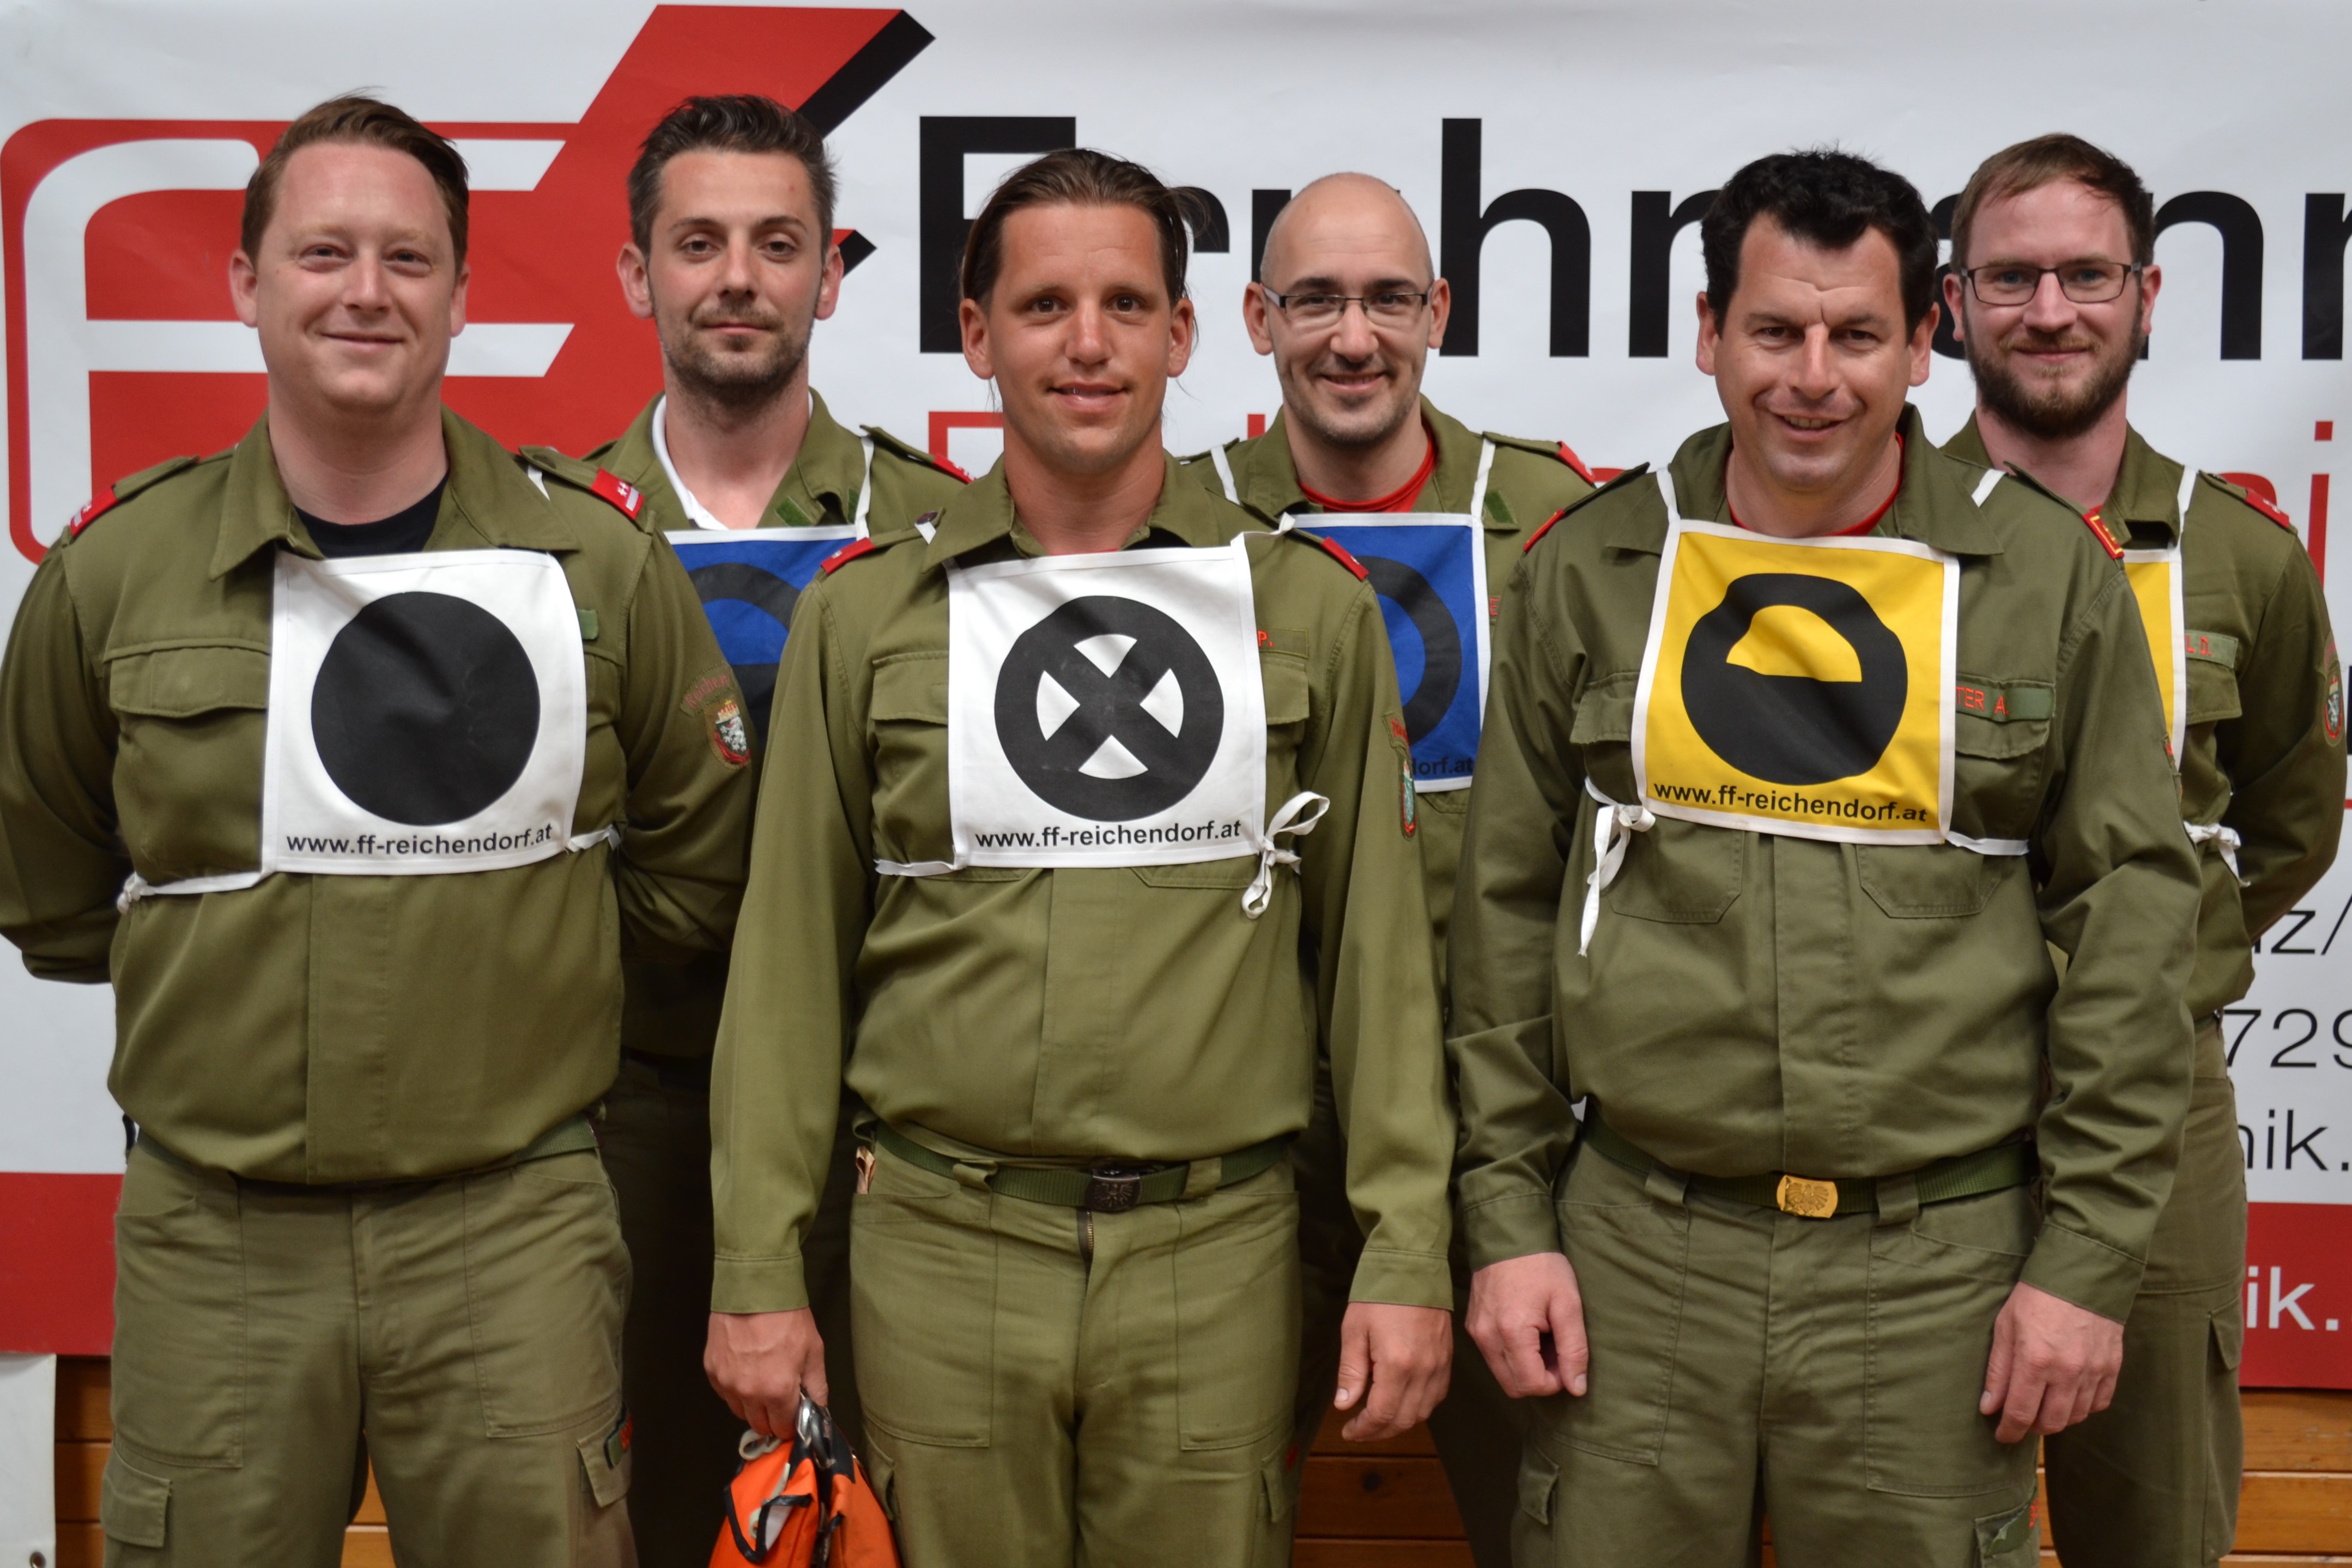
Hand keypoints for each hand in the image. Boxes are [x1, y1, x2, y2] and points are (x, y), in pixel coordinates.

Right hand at [705, 1309, 827, 1438]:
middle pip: (760, 1425)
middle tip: (781, 1401)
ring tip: (764, 1383)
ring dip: (753, 1406)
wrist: (754, 1289)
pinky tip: (747, 1372)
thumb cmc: (787, 1318)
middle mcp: (749, 1393)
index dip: (792, 1424)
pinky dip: (736, 1391)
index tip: (795, 1415)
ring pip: (740, 1412)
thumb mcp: (813, 1351)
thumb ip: (816, 1387)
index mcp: (777, 1391)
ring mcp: (727, 1383)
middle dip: (773, 1418)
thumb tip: (819, 1409)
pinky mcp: (712, 1371)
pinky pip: (725, 1394)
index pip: (783, 1428)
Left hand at [1332, 1303, 1452, 1440]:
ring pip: (1423, 1413)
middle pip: (1403, 1420)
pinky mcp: (1447, 1359)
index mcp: (1397, 1364)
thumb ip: (1351, 1371)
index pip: (1382, 1414)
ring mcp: (1439, 1366)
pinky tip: (1402, 1402)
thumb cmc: (1379, 1295)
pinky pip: (1437, 1396)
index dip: (1364, 1429)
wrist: (1413, 1267)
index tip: (1348, 1431)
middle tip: (1360, 1430)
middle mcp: (1423, 1370)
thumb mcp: (1354, 1330)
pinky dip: (1419, 1407)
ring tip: (1377, 1420)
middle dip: (1379, 1432)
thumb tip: (1344, 1404)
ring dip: (1399, 1423)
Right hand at [1466, 1252, 1587, 1398]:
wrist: (1508, 1235)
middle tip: (1556, 1351)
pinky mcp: (1472, 1327)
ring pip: (1502, 1375)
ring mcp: (1476, 1333)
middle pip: (1514, 1387)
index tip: (1566, 1358)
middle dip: (1540, 1379)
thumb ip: (1574, 1349)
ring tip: (1543, 1340)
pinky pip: (1493, 1358)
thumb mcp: (1568, 1304)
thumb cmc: (1542, 1266)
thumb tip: (1576, 1388)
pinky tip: (1527, 1332)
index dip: (1555, 1381)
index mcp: (1512, 1332)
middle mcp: (1487, 1337)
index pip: (1532, 1385)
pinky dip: (1512, 1356)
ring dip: (1526, 1369)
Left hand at [1979, 1281, 2123, 1442]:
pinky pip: (2099, 1403)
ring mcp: (2094, 1371)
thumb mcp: (2005, 1327)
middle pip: (2051, 1422)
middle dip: (2032, 1428)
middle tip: (2020, 1420)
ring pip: (2075, 1416)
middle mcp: (2068, 1372)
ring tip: (2042, 1406)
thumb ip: (1997, 1370)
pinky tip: (2069, 1397)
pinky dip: (2082, 1408)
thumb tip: (1989, 1406)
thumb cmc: (2035, 1297)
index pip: (2021, 1413)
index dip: (2009, 1431)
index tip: (2001, 1436)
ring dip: (2057, 1419)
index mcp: (2036, 1361)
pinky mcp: (2112, 1367)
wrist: (2082, 1274)